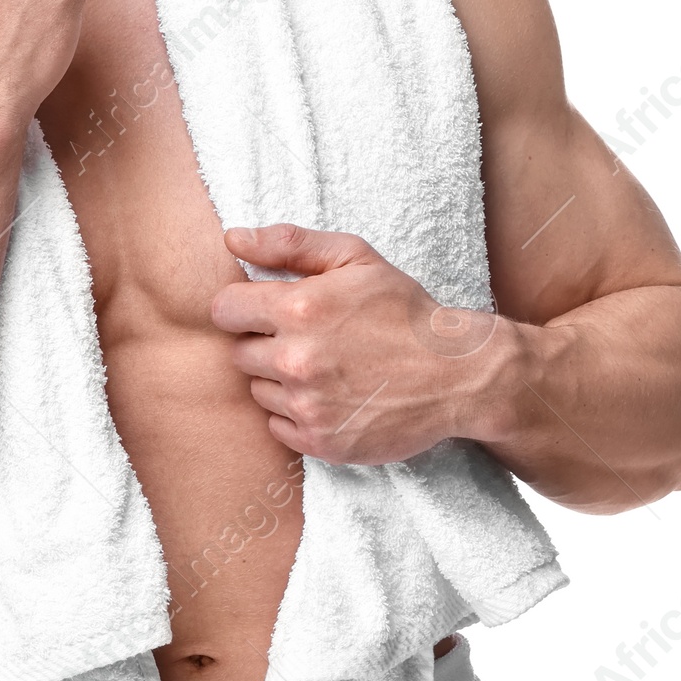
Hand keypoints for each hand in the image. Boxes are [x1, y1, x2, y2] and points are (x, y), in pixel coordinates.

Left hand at [209, 224, 514, 464]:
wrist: (456, 374)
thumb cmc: (403, 310)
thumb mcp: (354, 257)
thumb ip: (288, 243)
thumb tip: (231, 238)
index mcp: (299, 309)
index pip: (224, 310)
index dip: (244, 306)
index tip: (267, 309)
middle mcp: (296, 360)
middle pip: (239, 353)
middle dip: (264, 342)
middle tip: (307, 338)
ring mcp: (307, 406)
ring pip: (258, 391)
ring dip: (280, 380)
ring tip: (325, 367)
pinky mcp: (321, 443)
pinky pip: (277, 426)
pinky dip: (296, 414)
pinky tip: (330, 396)